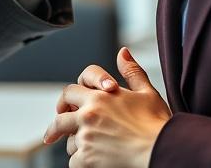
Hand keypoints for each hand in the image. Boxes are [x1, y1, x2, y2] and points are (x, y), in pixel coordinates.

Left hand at [43, 47, 171, 167]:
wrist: (160, 151)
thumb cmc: (156, 124)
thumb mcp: (147, 93)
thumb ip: (131, 71)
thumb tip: (122, 52)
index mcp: (99, 96)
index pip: (70, 92)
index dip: (66, 100)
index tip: (61, 110)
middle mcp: (88, 114)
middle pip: (60, 120)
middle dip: (55, 128)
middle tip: (50, 136)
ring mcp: (85, 137)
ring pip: (69, 143)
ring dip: (76, 147)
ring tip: (90, 150)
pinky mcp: (86, 159)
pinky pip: (74, 163)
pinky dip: (82, 164)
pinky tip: (95, 162)